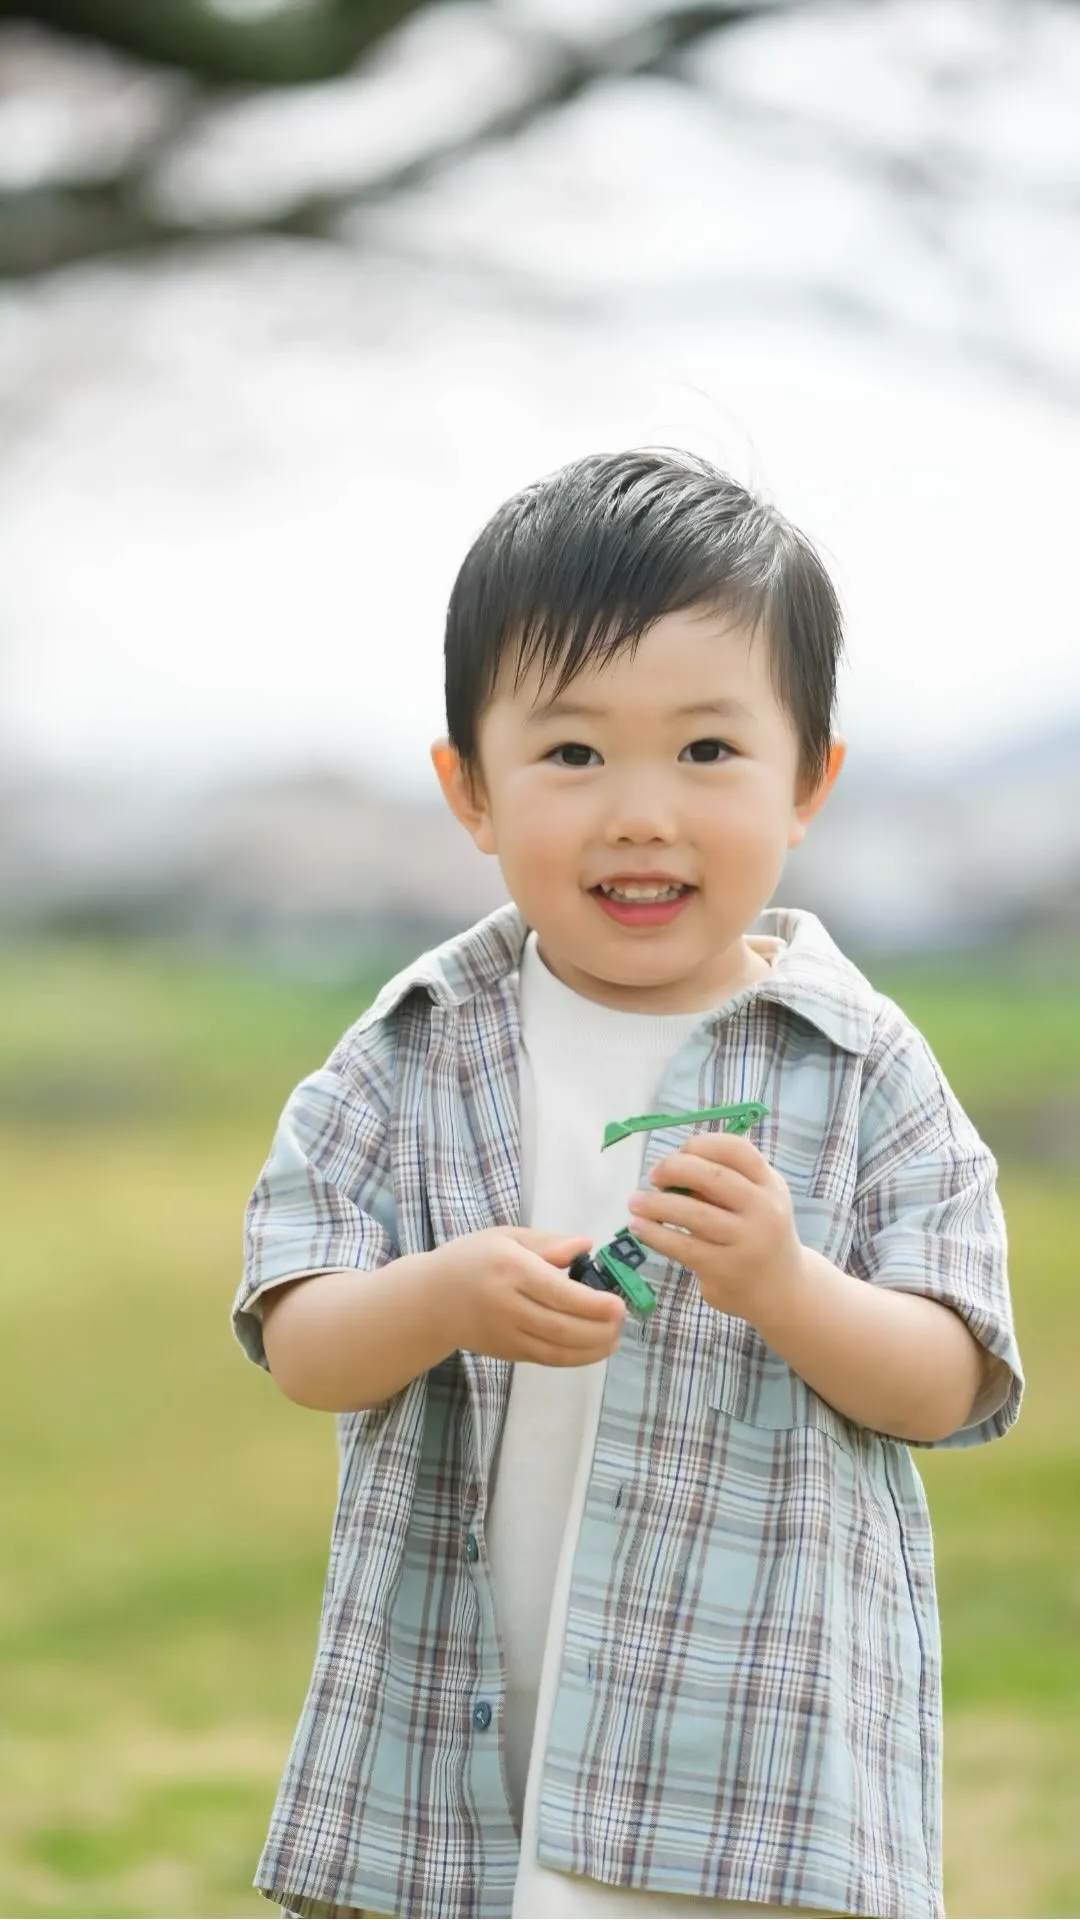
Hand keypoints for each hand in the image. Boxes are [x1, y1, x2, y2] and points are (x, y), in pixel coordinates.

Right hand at [436, 1227, 624, 1366]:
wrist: (431, 1301)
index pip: (557, 1292)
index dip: (592, 1303)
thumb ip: (547, 1242)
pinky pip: (548, 1359)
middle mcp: (508, 1306)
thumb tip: (586, 1245)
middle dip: (599, 1329)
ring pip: (558, 1350)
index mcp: (511, 1270)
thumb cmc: (472, 1259)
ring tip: (615, 1336)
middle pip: (562, 1327)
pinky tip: (594, 1347)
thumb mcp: (506, 1237)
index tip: (619, 1304)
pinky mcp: (508, 1353)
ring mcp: (507, 1334)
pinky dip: (576, 1357)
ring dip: (593, 1348)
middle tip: (623, 1321)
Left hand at [626, 1132, 802, 1327]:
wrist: (782, 1291)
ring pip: (694, 1213)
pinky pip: (683, 1246)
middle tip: (653, 1175)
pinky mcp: (725, 1270)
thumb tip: (671, 1168)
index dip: (702, 1145)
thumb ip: (726, 1183)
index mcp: (771, 1185)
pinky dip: (655, 1233)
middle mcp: (764, 1210)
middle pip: (714, 1177)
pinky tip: (639, 1226)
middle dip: (674, 1169)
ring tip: (634, 1201)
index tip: (678, 1151)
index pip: (737, 1151)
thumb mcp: (757, 1203)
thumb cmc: (759, 1236)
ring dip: (656, 1203)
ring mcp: (746, 1242)